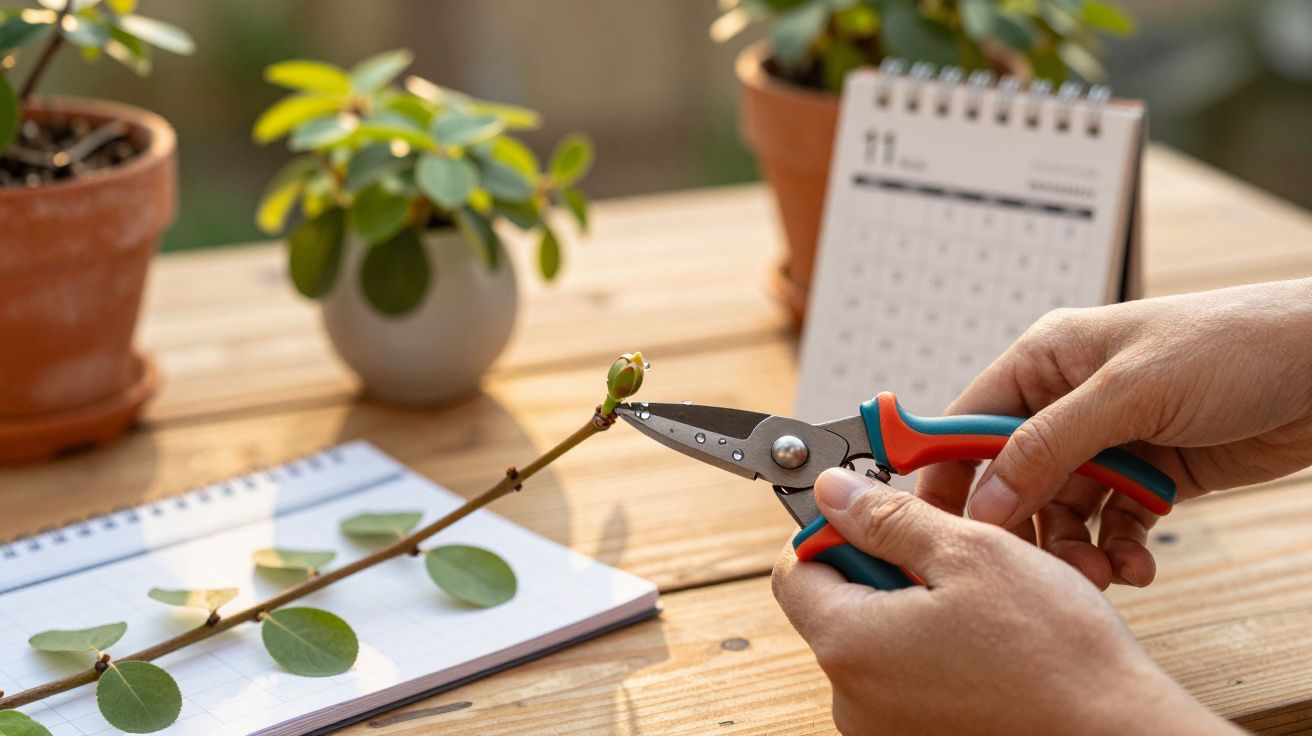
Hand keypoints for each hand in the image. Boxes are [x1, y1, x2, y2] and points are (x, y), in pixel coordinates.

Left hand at [774, 469, 1237, 735]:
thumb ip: (887, 517)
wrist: (1118, 734)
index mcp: (849, 645)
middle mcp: (852, 699)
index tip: (878, 517)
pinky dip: (935, 654)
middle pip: (836, 608)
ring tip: (980, 605)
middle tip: (947, 558)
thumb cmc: (1056, 653)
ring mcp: (884, 730)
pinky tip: (987, 646)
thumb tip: (833, 491)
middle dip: (884, 571)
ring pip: (877, 644)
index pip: (796, 570)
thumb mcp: (970, 553)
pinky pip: (906, 682)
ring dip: (915, 611)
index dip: (833, 532)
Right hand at [917, 279, 1311, 588]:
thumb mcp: (1129, 391)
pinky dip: (1119, 550)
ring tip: (1101, 572)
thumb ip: (1049, 446)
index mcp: (1047, 358)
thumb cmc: (1237, 345)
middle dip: (1023, 525)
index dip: (946, 472)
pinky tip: (1136, 565)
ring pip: (1061, 509)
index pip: (969, 420)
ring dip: (1074, 547)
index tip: (932, 522)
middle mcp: (1069, 400)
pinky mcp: (1150, 475)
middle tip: (1035, 565)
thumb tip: (986, 499)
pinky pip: (1111, 523)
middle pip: (1013, 477)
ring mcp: (1110, 439)